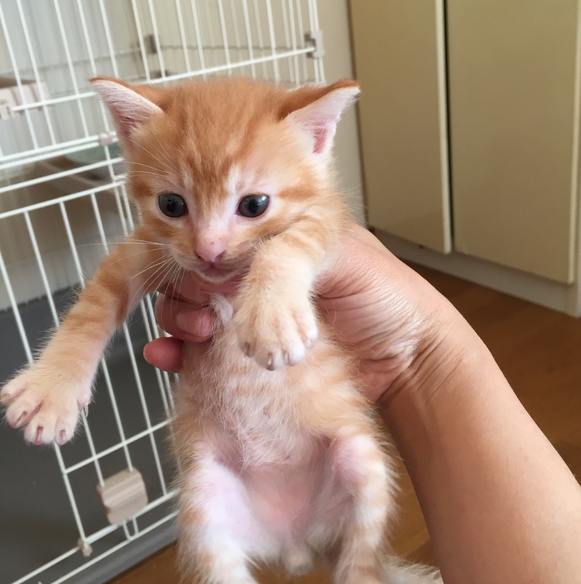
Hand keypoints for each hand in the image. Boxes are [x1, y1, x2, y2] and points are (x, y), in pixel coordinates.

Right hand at [144, 224, 458, 404]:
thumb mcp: (330, 254)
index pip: (214, 223)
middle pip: (192, 264)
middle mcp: (253, 267)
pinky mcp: (243, 353)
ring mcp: (247, 310)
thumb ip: (278, 261)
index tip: (199, 258)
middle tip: (201, 303)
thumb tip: (221, 273)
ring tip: (198, 331)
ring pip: (186, 305)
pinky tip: (170, 355)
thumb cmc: (384, 294)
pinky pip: (195, 351)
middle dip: (184, 282)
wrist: (406, 360)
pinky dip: (175, 352)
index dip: (199, 238)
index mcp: (271, 228)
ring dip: (178, 317)